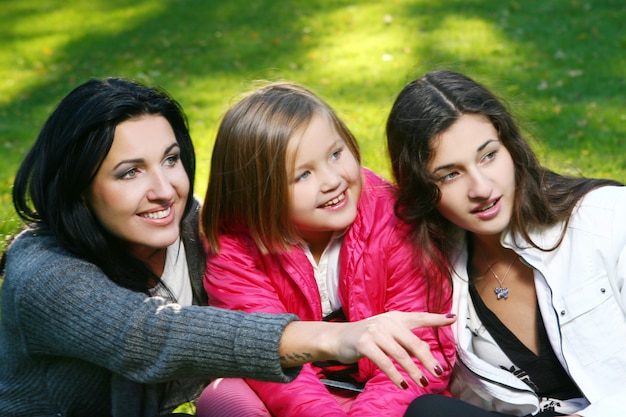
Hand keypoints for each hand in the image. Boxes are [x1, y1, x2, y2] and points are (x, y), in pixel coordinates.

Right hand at [279, 311, 455, 388]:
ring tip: (422, 382)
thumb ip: (404, 336)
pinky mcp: (364, 344)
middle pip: (413, 342)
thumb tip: (425, 351)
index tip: (451, 318)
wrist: (338, 338)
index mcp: (395, 318)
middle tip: (438, 373)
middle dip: (428, 359)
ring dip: (413, 371)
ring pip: (400, 355)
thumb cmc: (366, 337)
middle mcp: (387, 322)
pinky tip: (402, 384)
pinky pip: (384, 362)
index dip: (436, 318)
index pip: (419, 317)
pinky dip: (395, 375)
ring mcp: (375, 332)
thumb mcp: (386, 331)